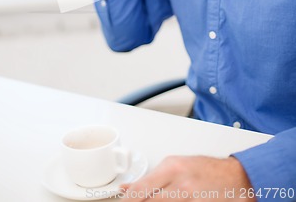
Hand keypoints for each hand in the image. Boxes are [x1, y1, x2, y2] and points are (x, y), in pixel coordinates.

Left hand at [121, 155, 254, 200]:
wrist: (236, 178)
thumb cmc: (206, 170)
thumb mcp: (175, 166)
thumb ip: (151, 178)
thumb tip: (127, 189)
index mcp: (172, 168)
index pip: (140, 190)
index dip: (128, 201)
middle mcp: (180, 184)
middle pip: (149, 201)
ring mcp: (190, 199)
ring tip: (158, 200)